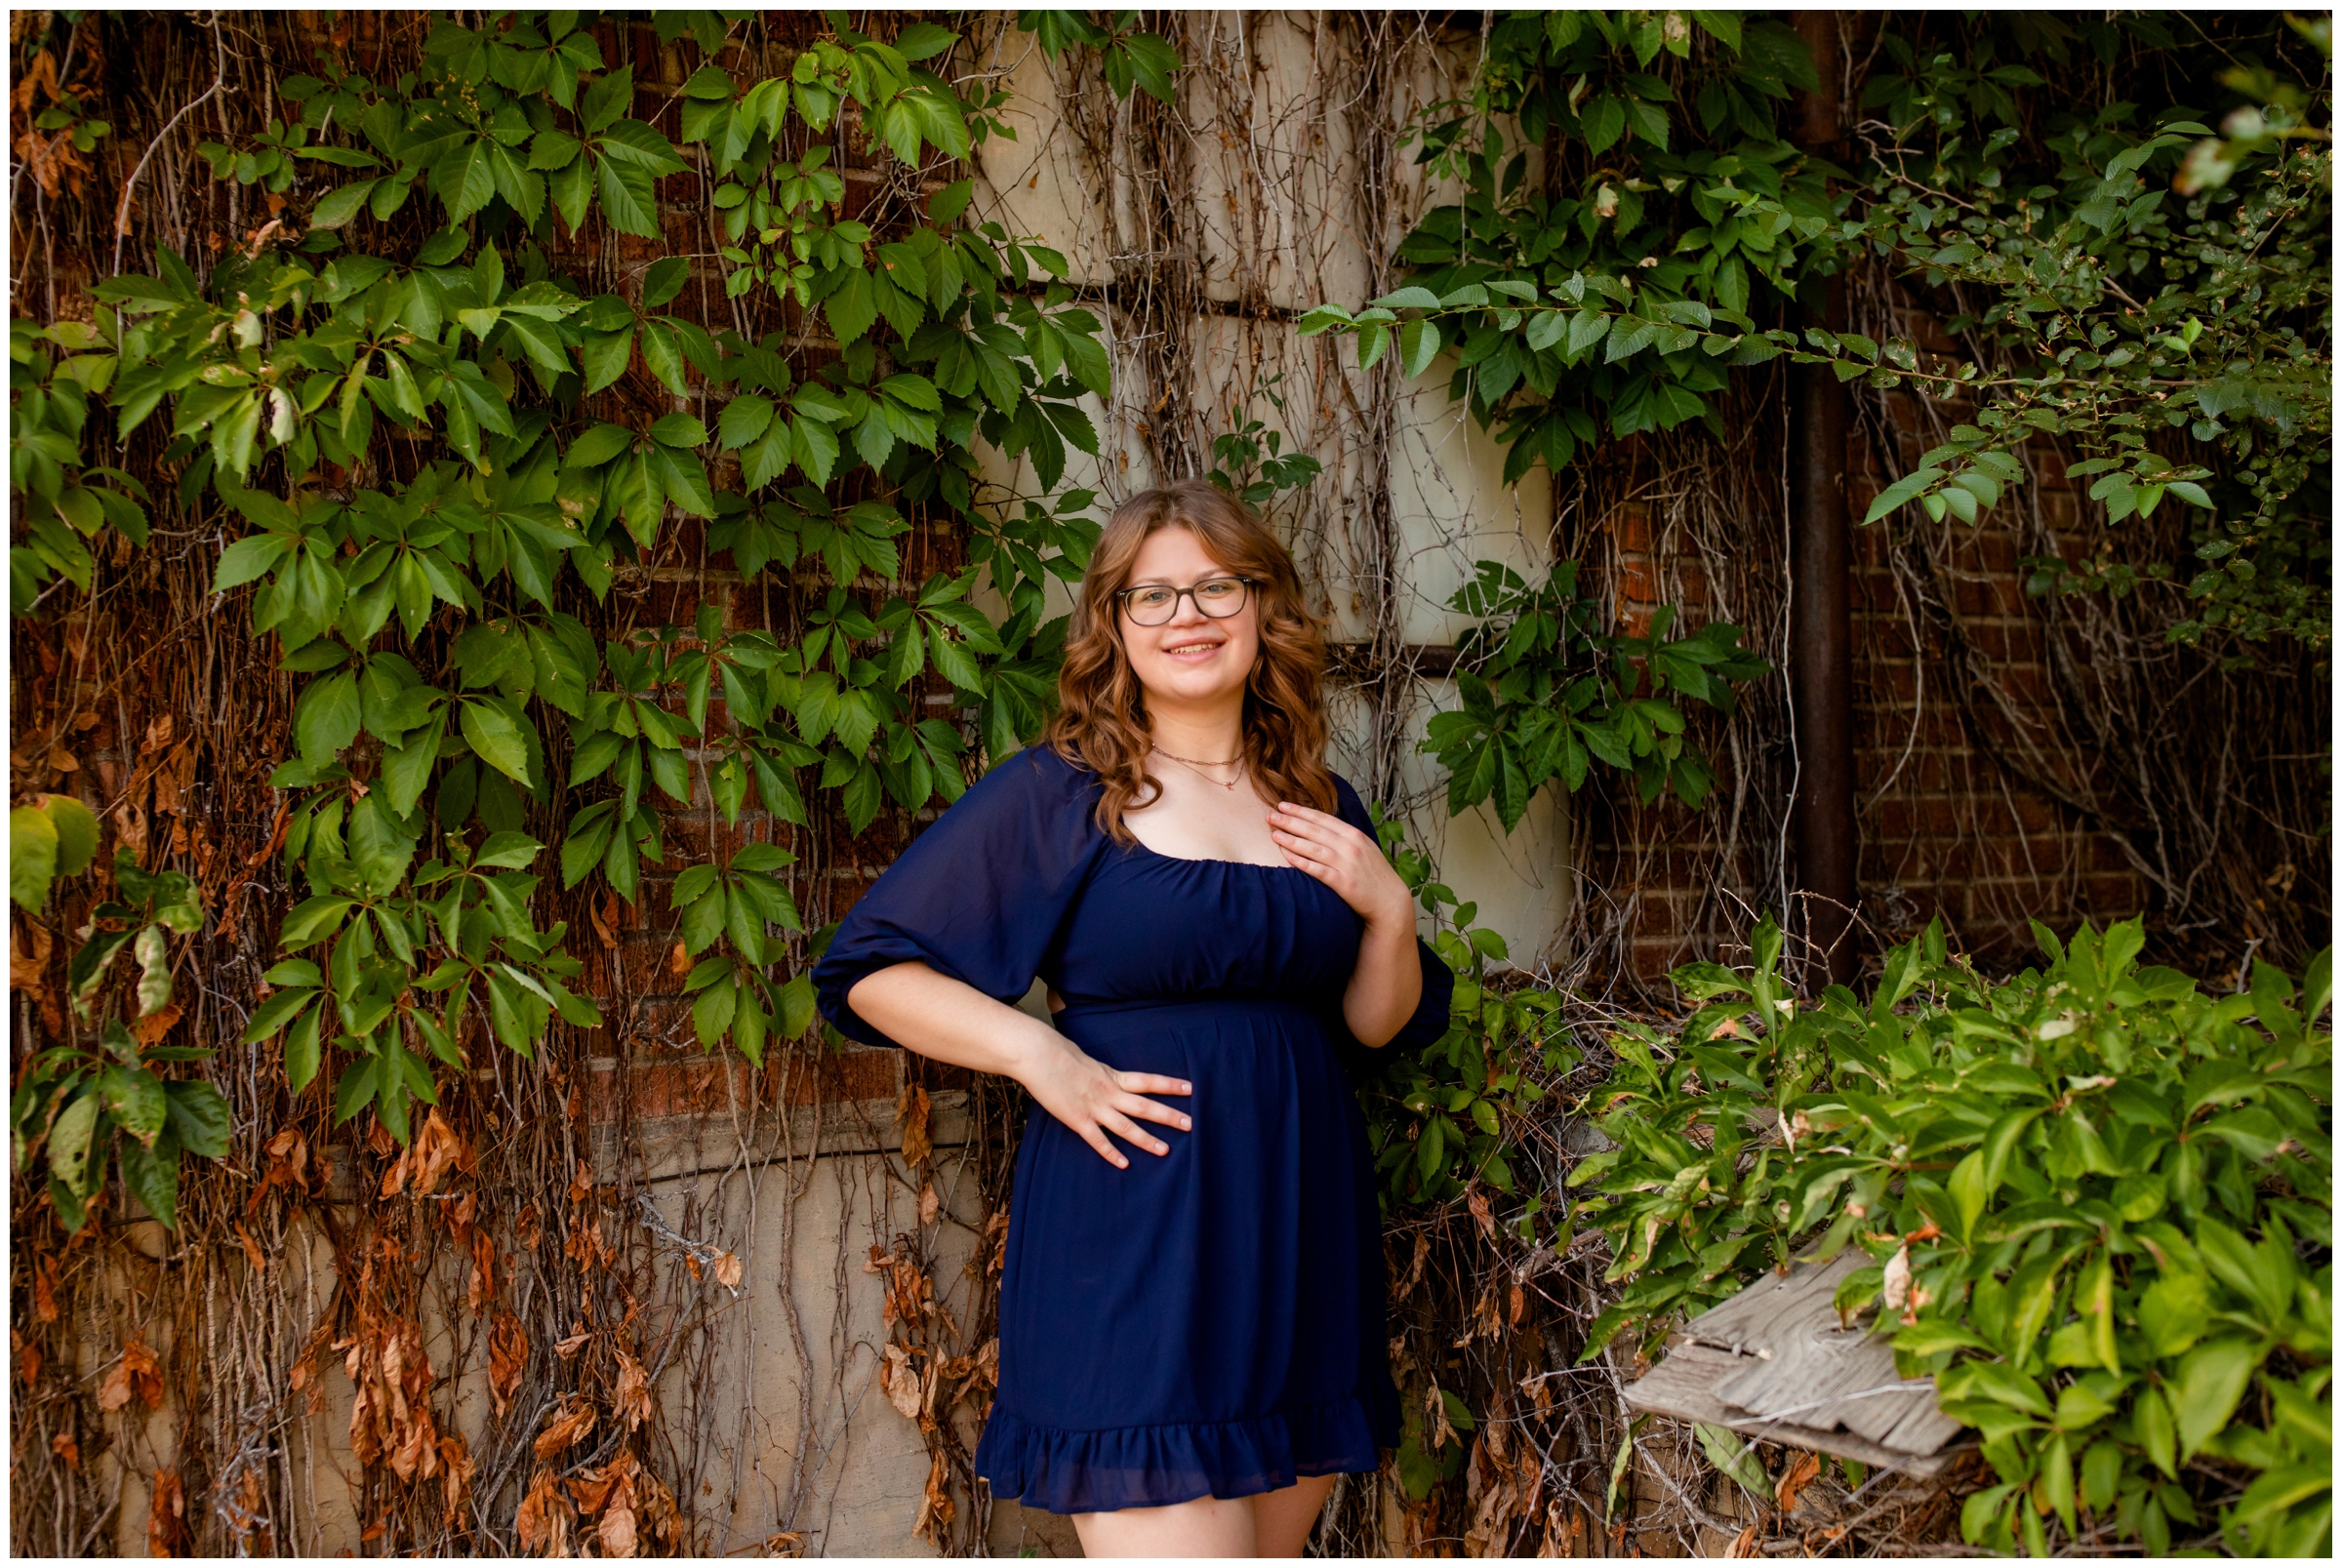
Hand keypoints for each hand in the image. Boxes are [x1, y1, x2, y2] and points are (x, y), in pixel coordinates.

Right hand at [1018, 1033, 1192, 1169]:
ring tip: (1165, 1150)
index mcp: (1112, 1076)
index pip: (1148, 1081)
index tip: (1191, 1089)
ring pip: (1126, 1127)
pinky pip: (1098, 1140)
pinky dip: (1111, 1153)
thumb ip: (1101, 1074)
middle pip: (1145, 1106)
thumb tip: (1106, 1077)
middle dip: (1169, 1116)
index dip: (1170, 1085)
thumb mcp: (1088, 1060)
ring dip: (1147, 1139)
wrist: (1038, 1055)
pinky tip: (1124, 1164)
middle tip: (1191, 1125)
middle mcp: (1109, 1093)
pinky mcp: (1078, 1120)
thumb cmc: (1059, 1053)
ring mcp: (1094, 1107)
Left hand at [1267, 802, 1413, 929]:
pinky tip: (1288, 857)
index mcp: (1354, 834)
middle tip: (1270, 816)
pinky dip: (1303, 863)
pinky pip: (1319, 871)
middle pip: (1314, 830)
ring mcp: (1347, 864)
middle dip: (1290, 821)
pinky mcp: (1344, 883)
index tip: (1282, 805)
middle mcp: (1350, 846)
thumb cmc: (1373, 874)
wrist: (1389, 900)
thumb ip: (1343, 837)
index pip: (1322, 818)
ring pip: (1314, 848)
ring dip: (1292, 840)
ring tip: (1274, 834)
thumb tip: (1320, 827)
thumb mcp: (1363, 848)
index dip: (1300, 811)